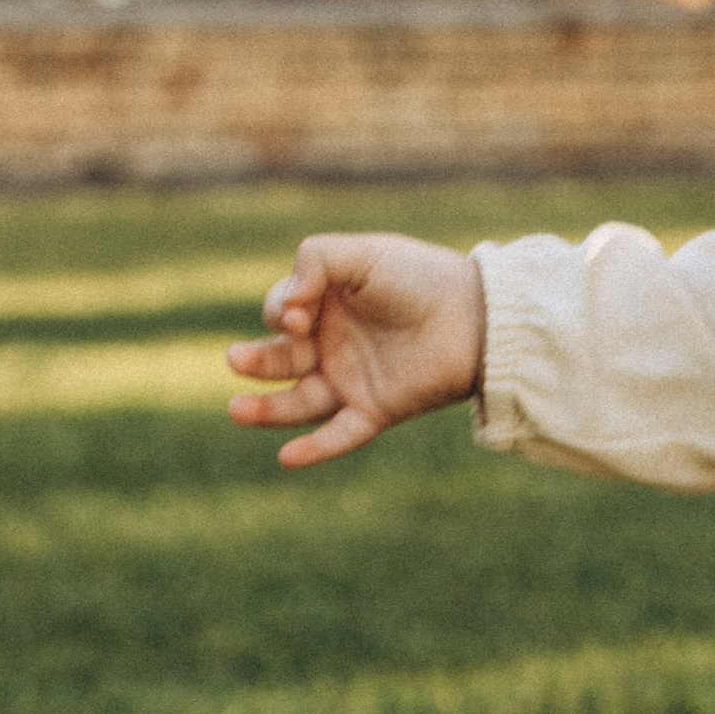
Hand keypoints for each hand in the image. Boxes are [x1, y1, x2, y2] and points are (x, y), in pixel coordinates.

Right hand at [225, 233, 485, 467]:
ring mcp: (352, 380)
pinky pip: (340, 435)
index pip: (280, 312)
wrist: (478, 314)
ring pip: (298, 403)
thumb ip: (315, 261)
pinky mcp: (376, 410)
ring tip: (236, 410)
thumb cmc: (420, 277)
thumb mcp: (363, 255)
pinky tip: (287, 458)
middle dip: (255, 360)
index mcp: (324, 305)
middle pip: (279, 359)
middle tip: (236, 360)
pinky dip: (315, 449)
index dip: (281, 311)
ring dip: (266, 410)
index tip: (302, 312)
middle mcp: (332, 344)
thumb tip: (284, 309)